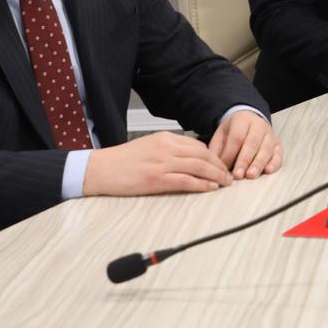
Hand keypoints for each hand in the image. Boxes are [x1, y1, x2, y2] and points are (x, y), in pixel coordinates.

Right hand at [83, 131, 232, 195]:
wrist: (99, 169)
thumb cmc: (122, 161)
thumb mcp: (149, 147)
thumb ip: (169, 150)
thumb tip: (190, 159)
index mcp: (165, 138)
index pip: (198, 145)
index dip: (213, 156)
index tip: (221, 165)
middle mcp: (166, 147)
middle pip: (203, 155)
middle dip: (219, 166)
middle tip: (229, 176)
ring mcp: (162, 163)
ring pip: (198, 166)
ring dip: (216, 176)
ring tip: (225, 183)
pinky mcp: (156, 179)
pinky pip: (186, 181)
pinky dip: (201, 185)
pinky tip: (210, 189)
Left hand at [207, 110, 283, 180]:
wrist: (249, 121)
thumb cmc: (232, 132)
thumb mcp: (221, 136)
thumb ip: (217, 150)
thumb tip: (216, 168)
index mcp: (242, 120)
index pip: (237, 138)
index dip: (230, 154)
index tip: (224, 169)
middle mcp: (259, 126)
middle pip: (252, 143)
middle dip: (244, 161)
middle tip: (238, 175)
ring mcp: (270, 135)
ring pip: (266, 149)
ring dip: (258, 163)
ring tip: (251, 175)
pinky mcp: (278, 144)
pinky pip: (278, 154)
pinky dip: (274, 163)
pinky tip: (268, 171)